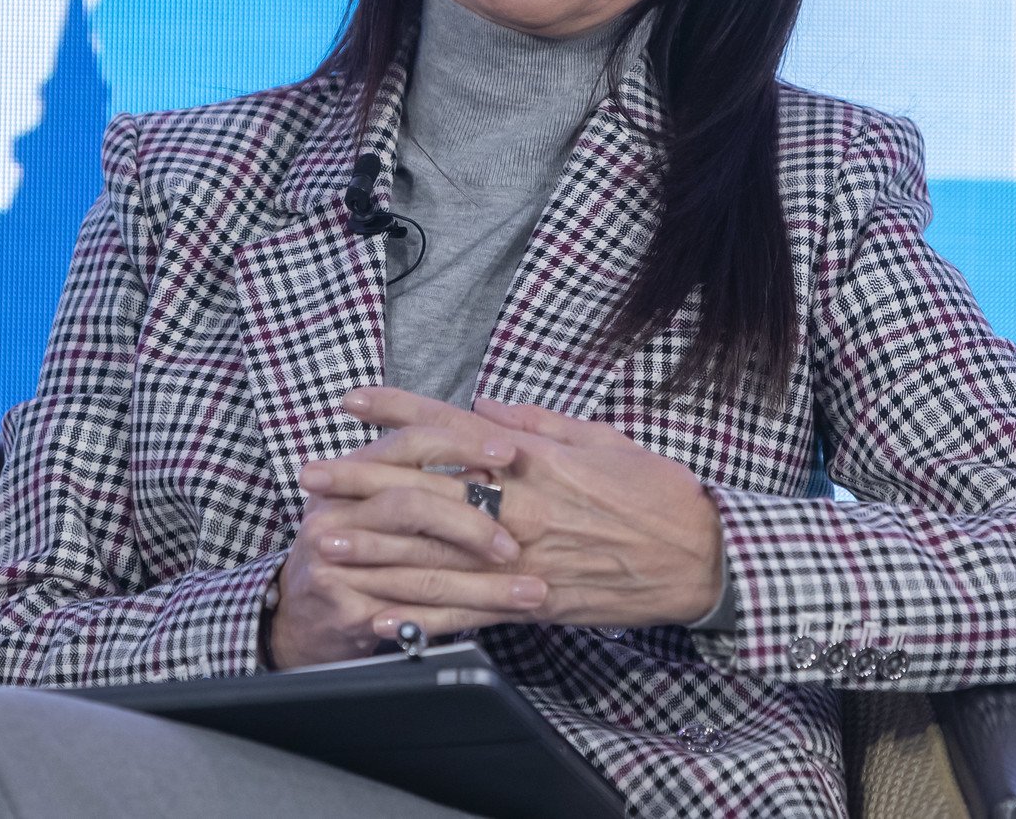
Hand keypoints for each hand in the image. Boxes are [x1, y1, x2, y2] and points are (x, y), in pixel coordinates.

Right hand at [267, 421, 548, 668]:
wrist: (299, 617)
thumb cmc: (354, 549)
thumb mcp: (374, 500)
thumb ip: (423, 474)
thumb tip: (485, 458)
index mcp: (350, 476)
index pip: (408, 444)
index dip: (459, 443)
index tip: (507, 452)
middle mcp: (336, 513)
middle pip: (412, 505)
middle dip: (473, 522)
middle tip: (516, 541)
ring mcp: (336, 563)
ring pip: (421, 570)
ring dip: (485, 584)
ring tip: (533, 590)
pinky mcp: (344, 610)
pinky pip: (415, 617)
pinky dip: (462, 620)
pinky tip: (498, 619)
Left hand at [324, 388, 725, 631]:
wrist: (703, 557)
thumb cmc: (658, 492)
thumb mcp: (600, 438)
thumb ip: (536, 423)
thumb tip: (483, 408)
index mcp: (535, 459)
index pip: (452, 428)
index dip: (398, 411)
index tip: (352, 402)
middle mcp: (520, 505)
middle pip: (426, 488)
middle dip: (362, 481)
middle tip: (312, 477)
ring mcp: (523, 559)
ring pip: (433, 554)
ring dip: (372, 549)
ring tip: (322, 543)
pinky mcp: (534, 603)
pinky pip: (466, 612)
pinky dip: (418, 614)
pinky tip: (378, 612)